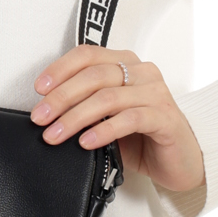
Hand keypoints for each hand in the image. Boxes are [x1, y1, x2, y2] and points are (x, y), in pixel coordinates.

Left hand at [31, 47, 205, 193]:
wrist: (179, 162)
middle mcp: (143, 72)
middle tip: (41, 118)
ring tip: (56, 134)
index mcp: (126, 64)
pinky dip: (103, 130)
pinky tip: (86, 142)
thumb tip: (48, 111)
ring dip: (76, 117)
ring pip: (108, 97)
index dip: (59, 69)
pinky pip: (130, 119)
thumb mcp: (107, 118)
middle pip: (94, 75)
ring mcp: (156, 93)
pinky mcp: (165, 118)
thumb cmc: (141, 137)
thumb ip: (85, 107)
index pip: (87, 55)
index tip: (39, 89)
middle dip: (61, 97)